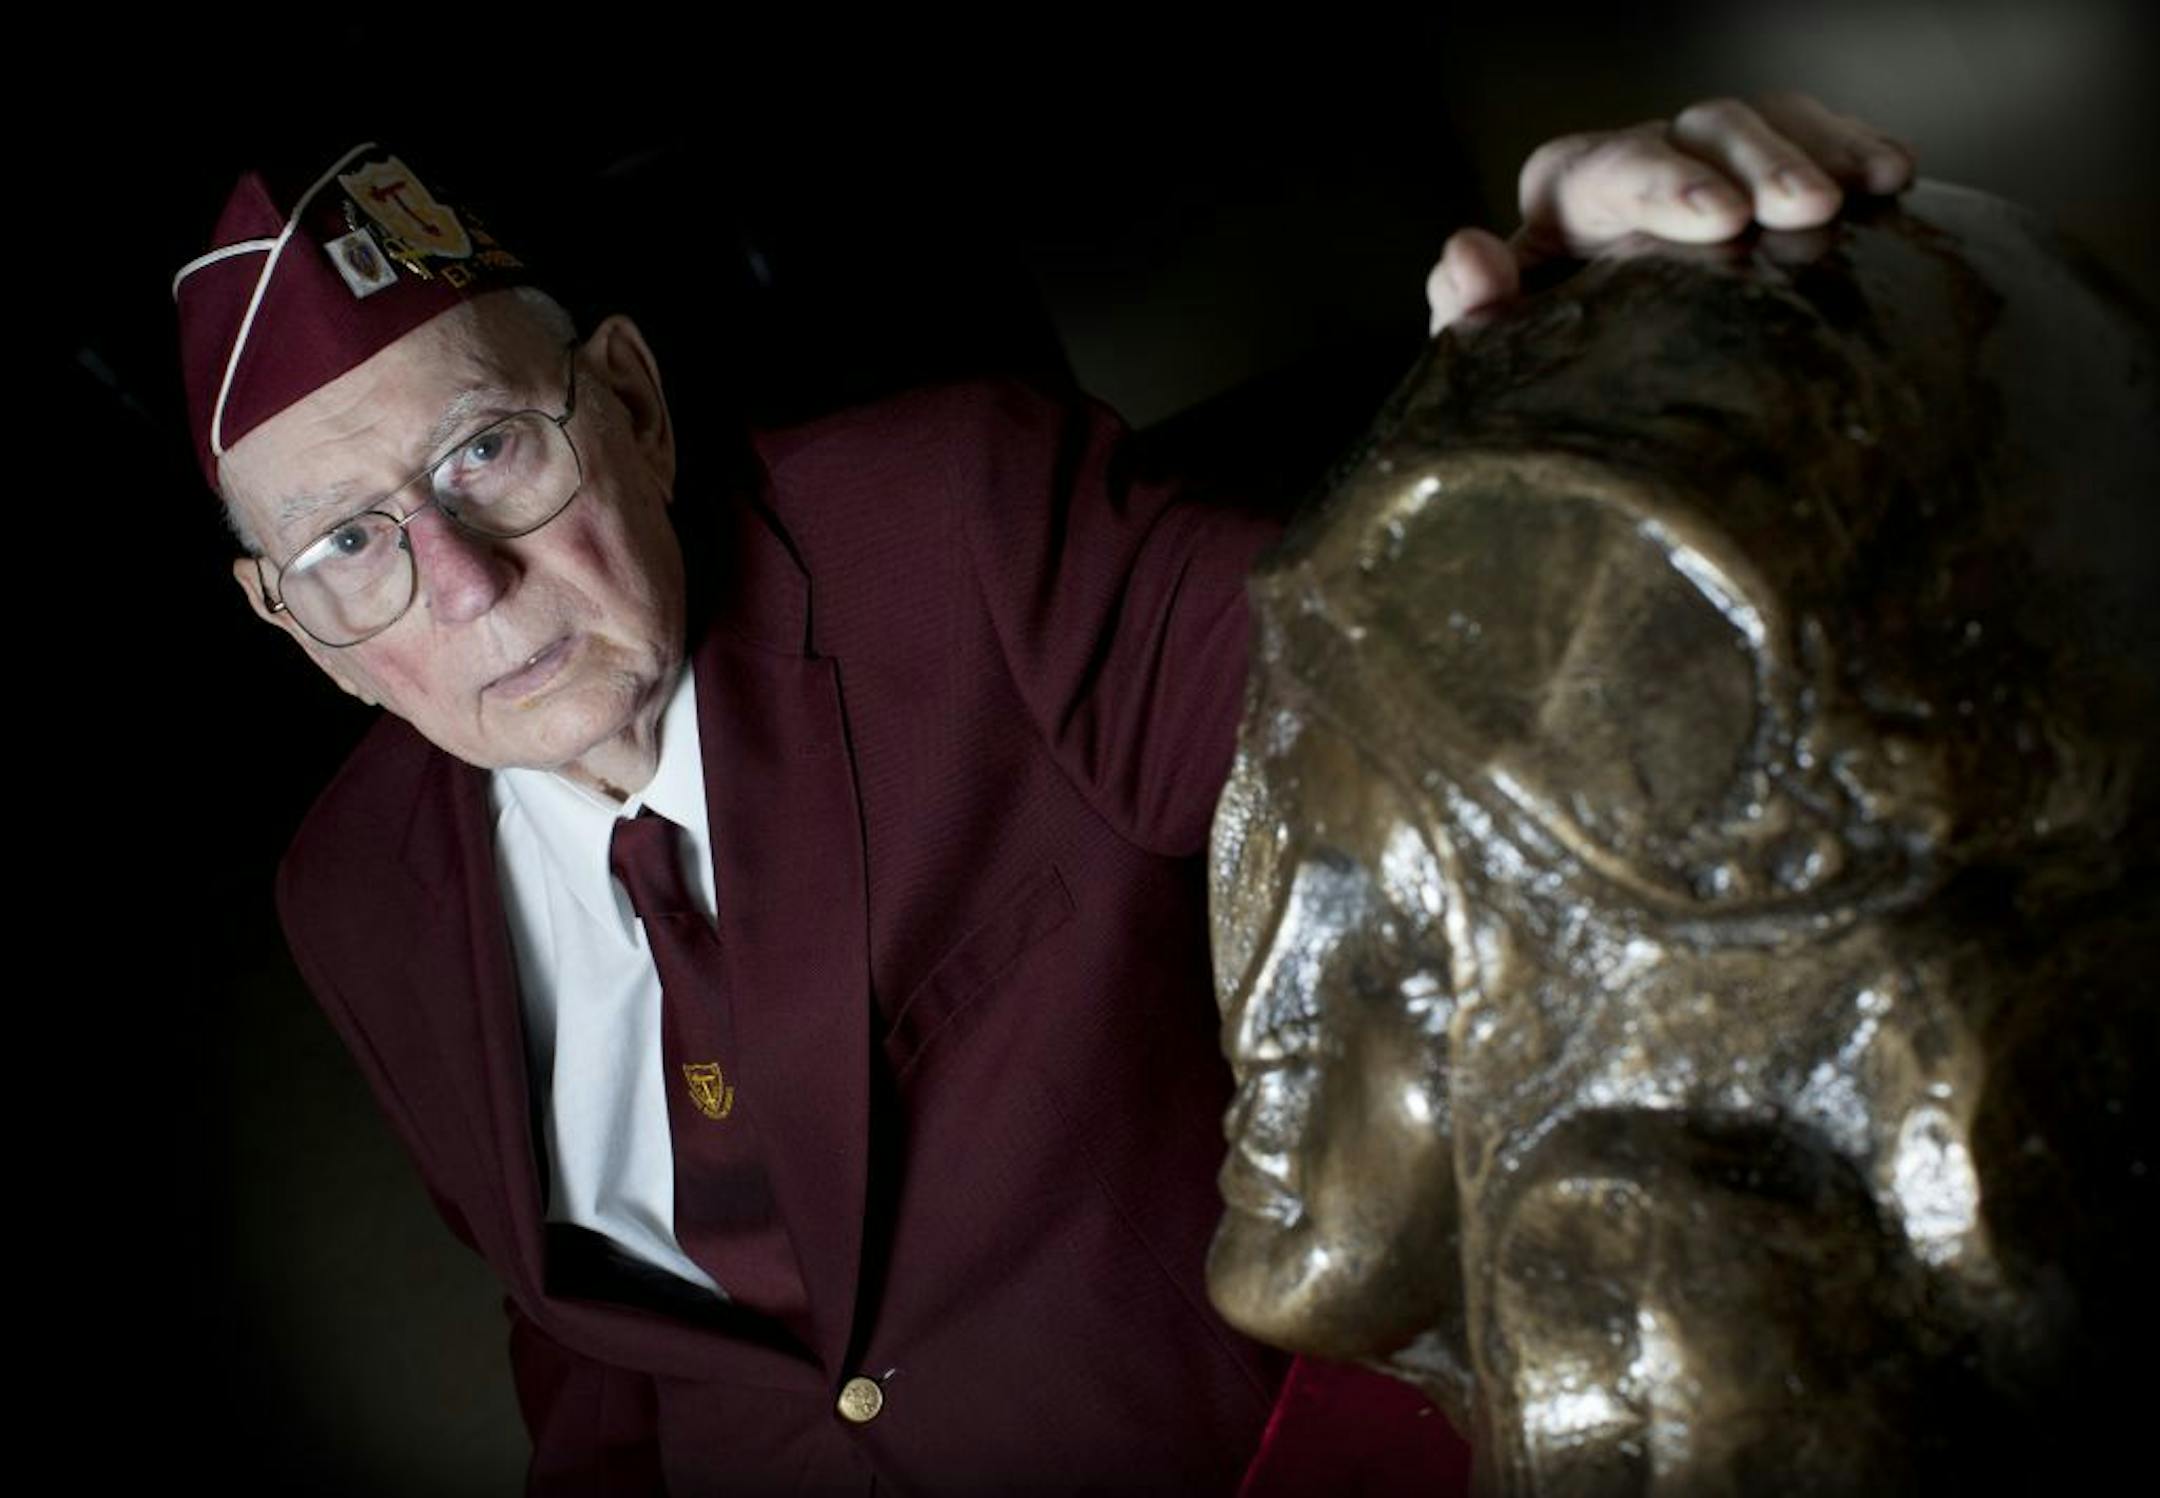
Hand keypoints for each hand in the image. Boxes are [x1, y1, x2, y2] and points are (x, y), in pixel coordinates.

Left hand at [1426, 93, 1915, 333]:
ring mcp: (1718, 170)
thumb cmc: (1552, 370)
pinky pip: (1821, 144)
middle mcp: (1648, 166)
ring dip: (1818, 153)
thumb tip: (1468, 256)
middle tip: (1802, 211)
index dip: (1662, 181)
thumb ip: (1470, 311)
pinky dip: (1857, 153)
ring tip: (1860, 194)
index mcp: (1570, 198)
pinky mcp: (1776, 189)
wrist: (1614, 403)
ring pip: (1769, 125)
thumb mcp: (1502, 351)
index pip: (1605, 165)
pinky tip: (1895, 180)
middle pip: (1700, 130)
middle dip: (1757, 162)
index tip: (1717, 220)